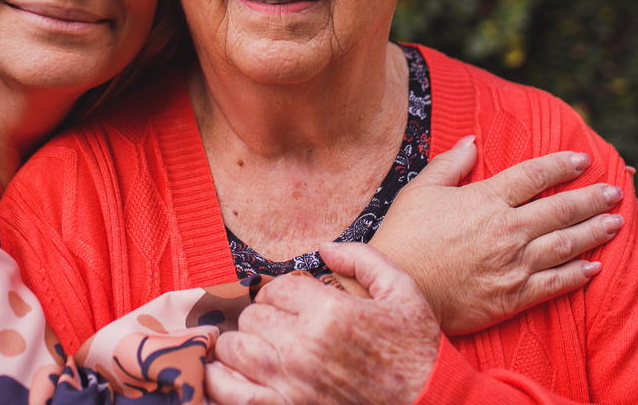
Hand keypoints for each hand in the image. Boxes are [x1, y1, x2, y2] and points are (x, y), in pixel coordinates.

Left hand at [206, 243, 438, 404]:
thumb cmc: (417, 352)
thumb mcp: (403, 292)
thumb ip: (363, 259)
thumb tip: (324, 247)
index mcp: (330, 312)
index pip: (276, 288)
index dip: (282, 293)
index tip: (293, 304)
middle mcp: (304, 347)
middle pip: (253, 316)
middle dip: (263, 317)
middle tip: (280, 326)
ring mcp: (291, 384)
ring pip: (235, 350)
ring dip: (242, 345)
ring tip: (258, 348)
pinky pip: (231, 394)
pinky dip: (220, 381)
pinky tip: (230, 373)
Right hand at [369, 135, 624, 334]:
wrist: (398, 288)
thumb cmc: (403, 236)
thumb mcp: (420, 190)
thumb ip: (450, 164)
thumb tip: (472, 141)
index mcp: (485, 199)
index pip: (534, 176)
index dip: (561, 165)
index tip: (583, 159)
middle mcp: (507, 230)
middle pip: (560, 209)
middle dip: (592, 198)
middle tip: (616, 192)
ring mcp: (514, 265)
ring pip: (566, 244)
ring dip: (595, 232)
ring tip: (617, 223)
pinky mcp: (513, 297)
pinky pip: (555, 284)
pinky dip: (578, 275)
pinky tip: (595, 268)